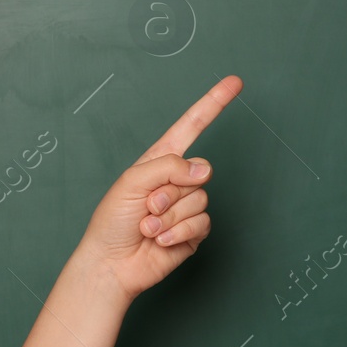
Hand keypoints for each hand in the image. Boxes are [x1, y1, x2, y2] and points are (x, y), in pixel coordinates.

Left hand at [77, 75, 240, 301]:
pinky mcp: (194, 232)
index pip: (192, 126)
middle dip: (170, 192)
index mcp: (160, 160)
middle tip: (146, 207)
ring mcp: (187, 207)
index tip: (235, 83)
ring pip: (200, 200)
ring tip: (147, 226)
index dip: (213, 104)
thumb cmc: (112, 221)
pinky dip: (177, 233)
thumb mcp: (132, 181)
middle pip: (199, 172)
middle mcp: (177, 181)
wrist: (111, 263)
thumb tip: (204, 169)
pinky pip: (201, 224)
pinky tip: (159, 240)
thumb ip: (168, 166)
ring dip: (169, 216)